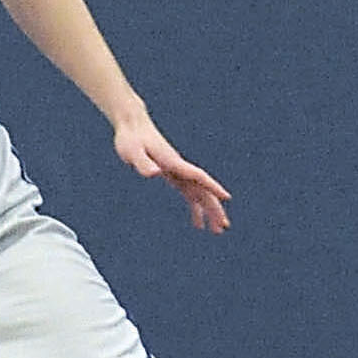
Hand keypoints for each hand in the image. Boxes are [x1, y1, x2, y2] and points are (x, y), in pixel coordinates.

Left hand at [114, 112, 231, 233]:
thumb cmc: (131, 139)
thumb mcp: (133, 152)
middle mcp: (180, 168)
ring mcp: (178, 172)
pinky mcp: (172, 175)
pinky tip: (197, 223)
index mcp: (174, 163)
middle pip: (203, 190)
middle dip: (214, 208)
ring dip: (208, 211)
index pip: (198, 176)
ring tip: (215, 230)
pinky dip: (195, 208)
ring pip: (199, 194)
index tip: (226, 198)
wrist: (132, 126)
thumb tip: (154, 173)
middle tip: (223, 227)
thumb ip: (144, 164)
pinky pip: (188, 194)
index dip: (212, 187)